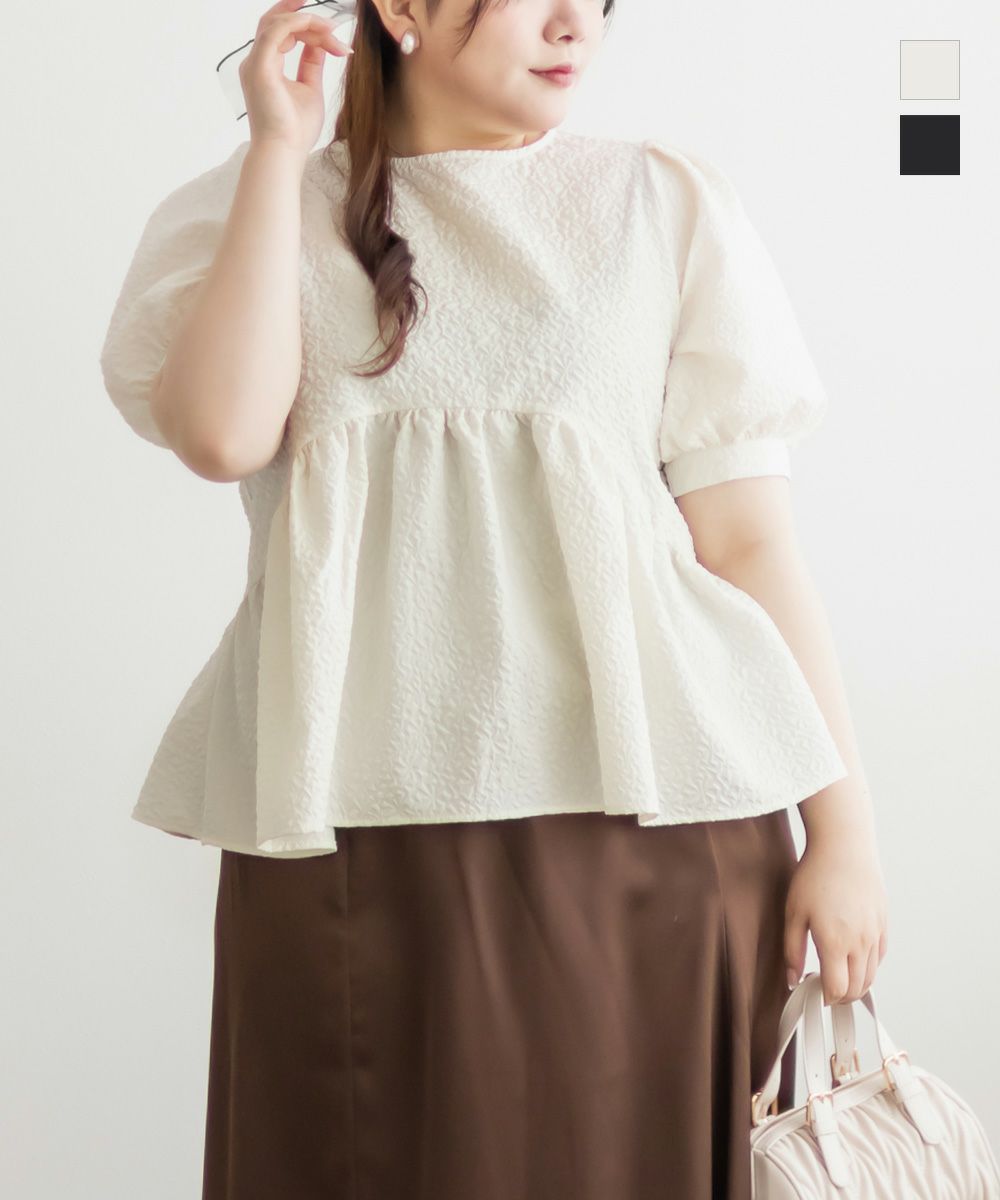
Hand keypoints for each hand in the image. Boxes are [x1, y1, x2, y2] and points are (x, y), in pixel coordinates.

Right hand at [239, 0, 353, 158]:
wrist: (284, 153)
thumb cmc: (295, 131)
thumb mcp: (310, 89)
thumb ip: (311, 64)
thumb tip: (320, 44)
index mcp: (266, 67)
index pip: (284, 34)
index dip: (309, 30)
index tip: (336, 39)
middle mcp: (256, 62)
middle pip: (277, 22)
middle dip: (304, 15)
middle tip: (332, 22)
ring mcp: (255, 63)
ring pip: (276, 23)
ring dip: (306, 21)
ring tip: (331, 29)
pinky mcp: (259, 68)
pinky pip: (275, 31)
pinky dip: (296, 23)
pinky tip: (317, 26)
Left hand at [783, 838, 888, 1004]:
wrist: (844, 846)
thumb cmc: (814, 876)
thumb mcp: (794, 912)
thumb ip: (792, 950)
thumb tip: (792, 980)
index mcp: (835, 943)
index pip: (837, 989)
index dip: (825, 998)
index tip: (813, 993)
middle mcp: (860, 943)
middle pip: (857, 988)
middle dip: (841, 997)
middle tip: (824, 989)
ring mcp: (875, 933)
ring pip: (871, 975)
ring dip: (856, 984)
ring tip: (838, 976)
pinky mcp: (883, 922)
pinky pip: (880, 956)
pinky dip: (869, 966)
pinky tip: (853, 958)